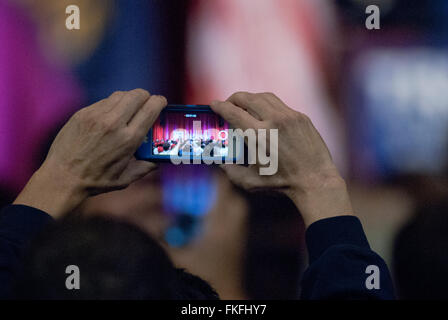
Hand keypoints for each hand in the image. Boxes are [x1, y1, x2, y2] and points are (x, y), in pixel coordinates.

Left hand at [14, 89, 166, 217]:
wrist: (62, 178)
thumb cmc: (95, 181)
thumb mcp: (126, 179)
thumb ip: (146, 167)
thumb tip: (159, 159)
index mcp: (129, 139)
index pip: (151, 108)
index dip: (159, 102)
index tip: (161, 103)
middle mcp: (114, 123)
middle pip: (137, 95)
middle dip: (146, 97)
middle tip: (146, 103)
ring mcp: (96, 116)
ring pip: (120, 95)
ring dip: (129, 99)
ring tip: (128, 110)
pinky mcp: (83, 113)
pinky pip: (103, 101)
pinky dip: (112, 105)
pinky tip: (110, 117)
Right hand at [210, 92, 352, 227]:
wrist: (315, 181)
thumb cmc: (281, 185)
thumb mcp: (249, 182)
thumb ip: (229, 170)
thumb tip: (218, 161)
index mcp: (258, 136)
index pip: (233, 112)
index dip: (220, 106)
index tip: (214, 104)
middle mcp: (274, 121)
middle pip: (247, 98)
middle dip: (233, 98)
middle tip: (228, 104)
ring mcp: (290, 117)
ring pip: (264, 97)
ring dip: (251, 98)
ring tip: (245, 106)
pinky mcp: (301, 118)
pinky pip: (280, 105)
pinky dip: (268, 106)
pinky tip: (266, 115)